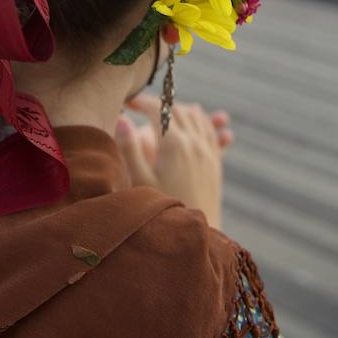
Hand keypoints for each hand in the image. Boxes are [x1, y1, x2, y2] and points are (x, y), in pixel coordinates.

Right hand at [116, 93, 229, 228]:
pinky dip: (200, 121)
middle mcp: (194, 143)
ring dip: (181, 109)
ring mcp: (207, 152)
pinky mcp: (215, 163)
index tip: (129, 102)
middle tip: (143, 106)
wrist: (197, 235)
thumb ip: (130, 148)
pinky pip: (210, 132)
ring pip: (197, 117)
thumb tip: (122, 120)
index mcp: (174, 143)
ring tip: (165, 110)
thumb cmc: (162, 209)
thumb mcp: (140, 180)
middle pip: (178, 110)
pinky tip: (194, 122)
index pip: (158, 110)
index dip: (142, 102)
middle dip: (160, 103)